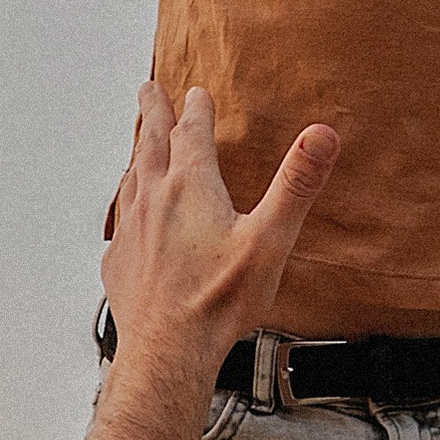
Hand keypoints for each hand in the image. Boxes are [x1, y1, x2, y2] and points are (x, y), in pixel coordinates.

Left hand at [102, 85, 337, 370]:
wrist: (168, 350)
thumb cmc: (219, 300)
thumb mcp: (270, 238)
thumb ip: (295, 184)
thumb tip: (321, 136)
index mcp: (190, 187)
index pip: (192, 133)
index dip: (196, 109)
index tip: (196, 93)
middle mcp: (153, 199)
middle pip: (151, 143)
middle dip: (154, 112)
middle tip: (148, 89)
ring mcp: (130, 230)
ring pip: (131, 178)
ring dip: (138, 153)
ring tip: (141, 144)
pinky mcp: (119, 261)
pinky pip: (121, 222)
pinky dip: (127, 206)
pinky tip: (131, 217)